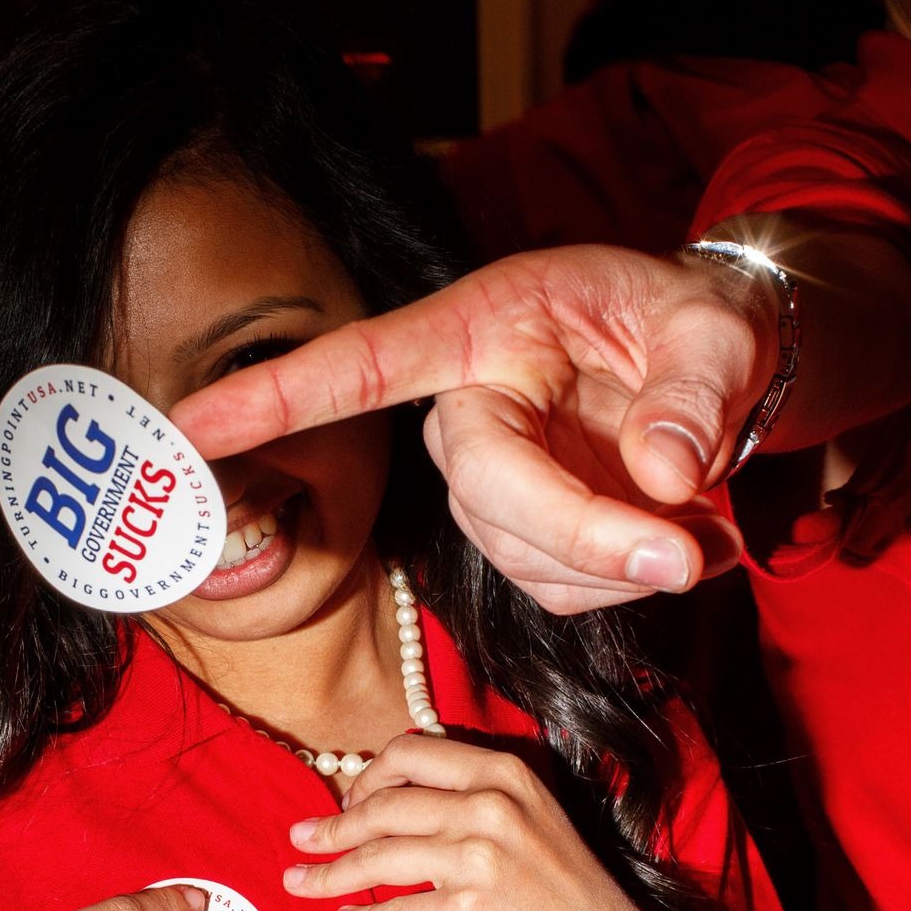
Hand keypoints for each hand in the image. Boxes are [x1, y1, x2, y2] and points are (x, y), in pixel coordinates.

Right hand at [169, 245, 769, 613]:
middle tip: (691, 550)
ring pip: (524, 561)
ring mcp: (491, 479)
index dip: (272, 398)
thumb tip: (662, 473)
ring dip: (622, 567)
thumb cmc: (701, 319)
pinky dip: (632, 584)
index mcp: (485, 328)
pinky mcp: (524, 538)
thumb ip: (696, 391)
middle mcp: (469, 405)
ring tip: (706, 527)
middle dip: (585, 536)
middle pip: (486, 494)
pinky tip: (689, 541)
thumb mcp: (721, 328)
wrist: (725, 364)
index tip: (185, 428)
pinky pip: (558, 591)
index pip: (363, 363)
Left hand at [278, 732, 696, 910]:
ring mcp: (482, 857)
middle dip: (332, 826)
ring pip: (380, 857)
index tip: (345, 800)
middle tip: (300, 840)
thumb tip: (391, 804)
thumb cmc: (569, 901)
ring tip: (300, 883)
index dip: (366, 776)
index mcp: (506, 774)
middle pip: (384, 805)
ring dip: (330, 873)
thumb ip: (474, 804)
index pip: (411, 753)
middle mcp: (492, 805)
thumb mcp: (533, 826)